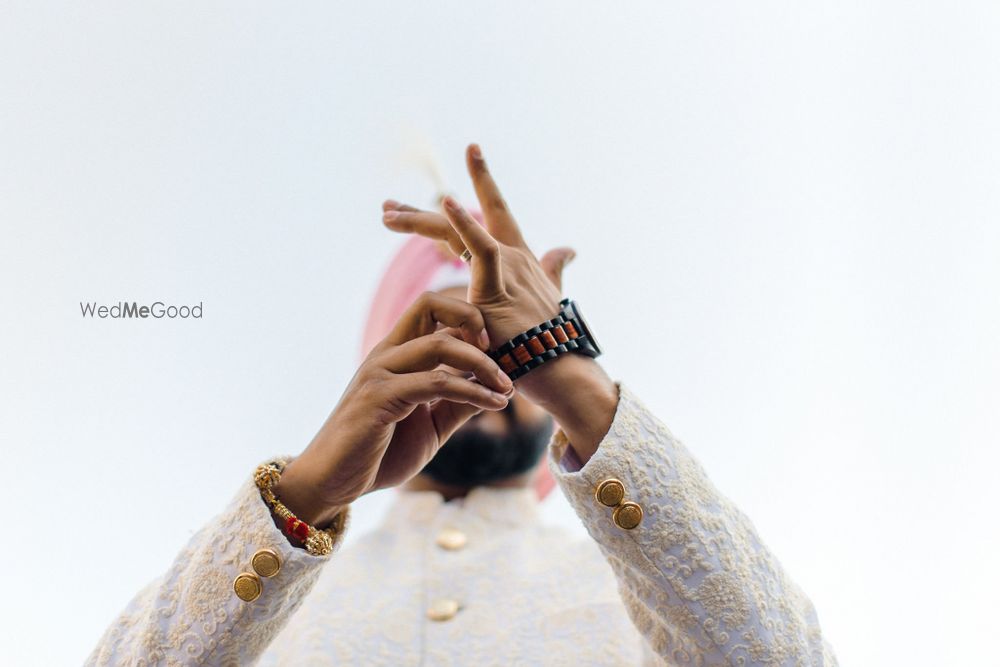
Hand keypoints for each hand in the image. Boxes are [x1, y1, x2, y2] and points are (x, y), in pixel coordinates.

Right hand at [274, 292, 514, 525]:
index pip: (432, 310)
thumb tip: (496, 390)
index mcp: (395, 355)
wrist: (333, 483)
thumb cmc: (378, 455)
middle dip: (473, 318)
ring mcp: (380, 372)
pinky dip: (473, 391)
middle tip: (503, 354)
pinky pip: (436, 383)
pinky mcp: (379, 397)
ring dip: (483, 364)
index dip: (469, 320)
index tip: (498, 351)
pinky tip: (495, 404)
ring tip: (508, 388)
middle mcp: (386, 354)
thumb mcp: (431, 426)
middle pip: (430, 304)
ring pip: (439, 345)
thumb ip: (458, 404)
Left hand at [383, 144, 619, 462]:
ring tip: (388, 213)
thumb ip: (554, 270)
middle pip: (462, 221)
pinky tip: (447, 202)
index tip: (469, 153)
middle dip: (424, 213)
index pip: (494, 213)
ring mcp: (508, 267)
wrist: (560, 368)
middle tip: (386, 207)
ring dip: (420, 220)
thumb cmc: (550, 340)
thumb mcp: (550, 296)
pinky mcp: (501, 284)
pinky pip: (481, 248)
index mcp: (519, 258)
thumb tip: (567, 250)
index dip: (482, 182)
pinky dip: (465, 224)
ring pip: (458, 232)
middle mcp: (512, 255)